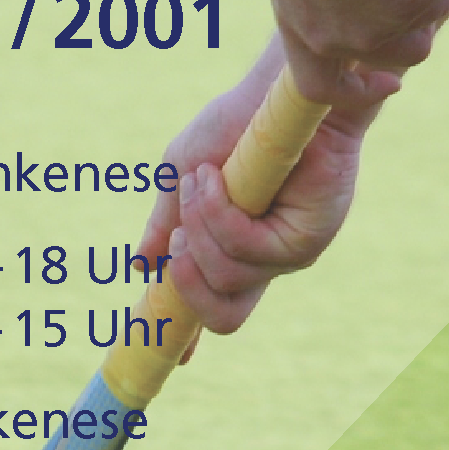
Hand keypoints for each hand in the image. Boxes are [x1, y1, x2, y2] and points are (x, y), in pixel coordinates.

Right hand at [137, 50, 377, 335]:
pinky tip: (219, 178)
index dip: (190, 337)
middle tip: (179, 237)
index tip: (175, 358)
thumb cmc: (235, 125)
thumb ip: (165, 223)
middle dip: (188, 281)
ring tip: (205, 179)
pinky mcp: (305, 238)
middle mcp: (264, 261)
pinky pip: (246, 249)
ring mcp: (286, 253)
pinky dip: (220, 214)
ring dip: (199, 226)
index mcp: (235, 251)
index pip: (215, 307)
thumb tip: (142, 267)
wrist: (276, 91)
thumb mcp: (183, 173)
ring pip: (226, 277)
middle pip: (225, 316)